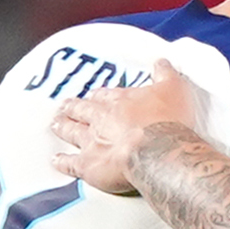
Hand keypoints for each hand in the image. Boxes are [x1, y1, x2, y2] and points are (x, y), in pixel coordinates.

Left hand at [43, 59, 205, 196]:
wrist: (158, 151)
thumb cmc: (167, 122)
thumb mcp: (173, 89)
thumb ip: (165, 74)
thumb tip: (161, 62)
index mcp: (121, 101)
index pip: (105, 96)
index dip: (98, 96)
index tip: (94, 96)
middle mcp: (102, 119)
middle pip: (83, 110)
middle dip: (74, 108)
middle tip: (66, 105)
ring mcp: (92, 142)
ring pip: (72, 131)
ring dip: (64, 126)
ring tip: (56, 123)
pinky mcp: (89, 165)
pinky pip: (71, 163)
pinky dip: (62, 162)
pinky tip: (56, 160)